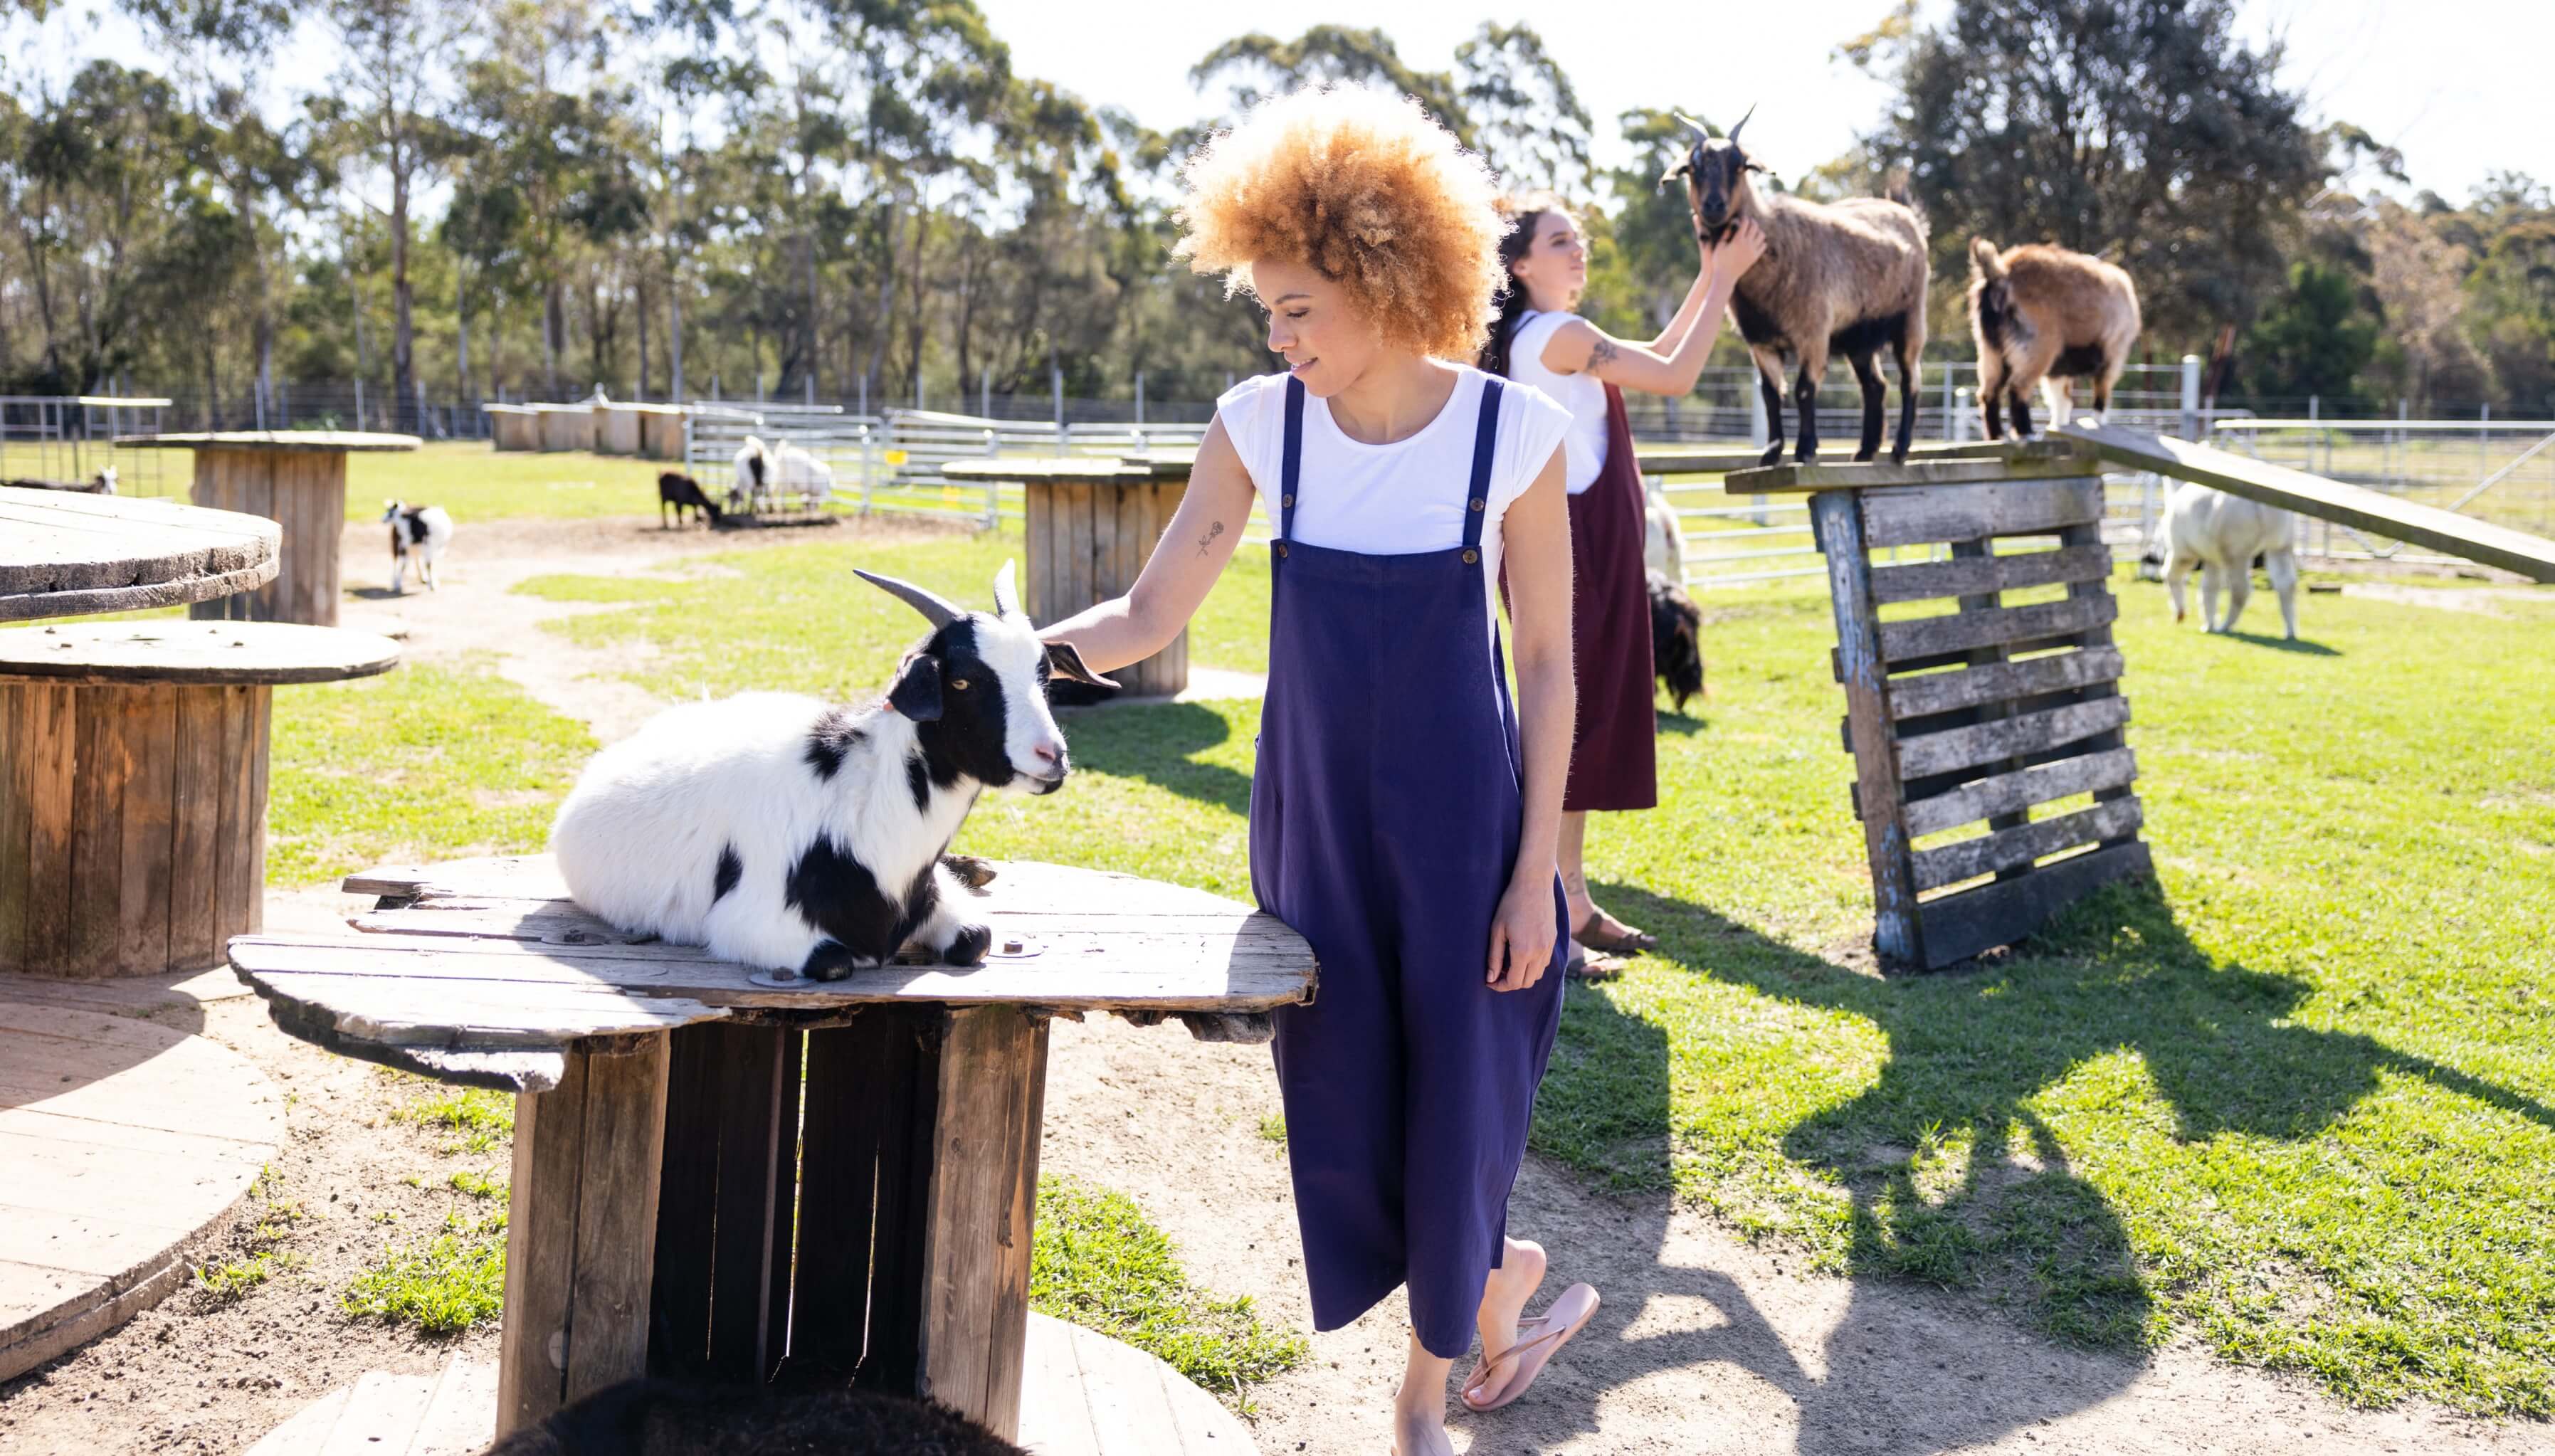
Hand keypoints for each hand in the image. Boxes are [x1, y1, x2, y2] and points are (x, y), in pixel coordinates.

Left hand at [1484, 871, 1557, 992]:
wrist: (1534, 884)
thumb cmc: (1511, 904)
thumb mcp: (1497, 930)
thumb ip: (1494, 956)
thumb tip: (1490, 978)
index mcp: (1524, 951)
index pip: (1514, 982)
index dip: (1500, 986)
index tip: (1490, 981)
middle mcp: (1540, 952)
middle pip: (1527, 983)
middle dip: (1511, 983)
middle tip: (1498, 973)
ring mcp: (1549, 947)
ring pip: (1537, 974)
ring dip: (1523, 975)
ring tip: (1509, 964)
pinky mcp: (1554, 940)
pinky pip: (1545, 963)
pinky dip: (1533, 966)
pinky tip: (1522, 954)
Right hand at [1708, 215, 1768, 285]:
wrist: (1725, 278)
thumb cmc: (1719, 261)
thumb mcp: (1719, 246)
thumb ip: (1726, 234)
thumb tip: (1732, 223)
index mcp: (1738, 240)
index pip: (1745, 223)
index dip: (1744, 217)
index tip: (1741, 216)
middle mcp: (1747, 244)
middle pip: (1755, 227)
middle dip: (1752, 221)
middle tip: (1748, 220)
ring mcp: (1753, 251)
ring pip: (1761, 235)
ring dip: (1758, 230)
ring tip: (1752, 230)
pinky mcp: (1755, 257)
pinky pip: (1763, 245)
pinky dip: (1761, 240)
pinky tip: (1755, 240)